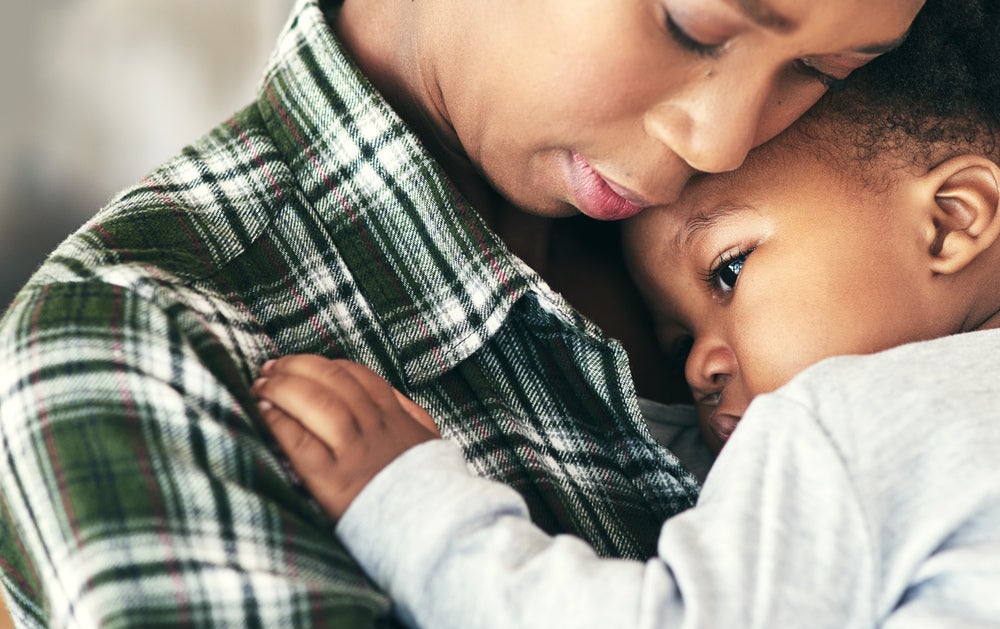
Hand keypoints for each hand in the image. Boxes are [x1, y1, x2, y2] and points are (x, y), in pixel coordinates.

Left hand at [253, 355, 439, 519]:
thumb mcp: (428, 442)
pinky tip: (265, 413)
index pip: (358, 376)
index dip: (324, 364)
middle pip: (333, 381)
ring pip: (317, 403)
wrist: (430, 530)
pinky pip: (301, 442)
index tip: (302, 364)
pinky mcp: (333, 482)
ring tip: (262, 385)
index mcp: (395, 418)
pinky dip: (279, 422)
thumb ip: (410, 413)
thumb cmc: (424, 489)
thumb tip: (387, 393)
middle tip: (271, 367)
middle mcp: (375, 429)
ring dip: (283, 388)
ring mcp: (354, 454)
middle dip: (297, 367)